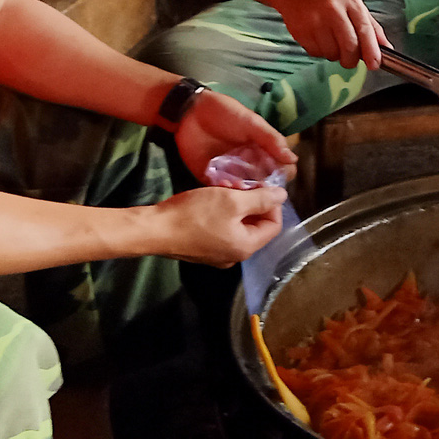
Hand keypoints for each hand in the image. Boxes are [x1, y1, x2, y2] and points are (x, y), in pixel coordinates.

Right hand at [148, 184, 284, 266]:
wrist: (154, 229)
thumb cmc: (195, 214)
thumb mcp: (232, 201)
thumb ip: (261, 199)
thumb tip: (283, 196)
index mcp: (246, 247)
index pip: (274, 225)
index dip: (272, 203)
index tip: (261, 184)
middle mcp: (234, 256)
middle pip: (256, 226)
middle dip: (252, 201)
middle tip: (239, 182)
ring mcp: (217, 254)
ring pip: (238, 225)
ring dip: (236, 203)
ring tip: (224, 186)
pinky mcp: (202, 249)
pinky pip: (222, 229)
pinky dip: (222, 212)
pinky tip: (212, 197)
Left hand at [175, 88, 297, 183]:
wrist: (191, 112)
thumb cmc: (226, 113)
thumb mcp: (252, 123)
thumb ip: (271, 139)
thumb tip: (293, 159)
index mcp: (263, 151)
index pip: (281, 169)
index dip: (282, 176)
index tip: (277, 179)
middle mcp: (250, 164)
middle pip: (263, 184)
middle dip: (262, 189)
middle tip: (257, 187)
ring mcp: (231, 172)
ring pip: (244, 191)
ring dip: (244, 192)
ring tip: (238, 185)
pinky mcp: (212, 177)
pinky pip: (221, 190)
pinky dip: (224, 191)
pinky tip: (223, 184)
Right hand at [276, 0, 388, 68]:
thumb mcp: (352, 2)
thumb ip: (370, 25)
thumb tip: (385, 47)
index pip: (364, 28)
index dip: (371, 50)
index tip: (375, 64)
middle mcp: (331, 8)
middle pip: (349, 46)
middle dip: (352, 59)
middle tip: (351, 59)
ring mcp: (314, 20)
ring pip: (332, 53)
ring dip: (335, 54)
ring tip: (331, 39)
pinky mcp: (300, 32)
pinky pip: (317, 53)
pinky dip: (322, 52)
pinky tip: (319, 37)